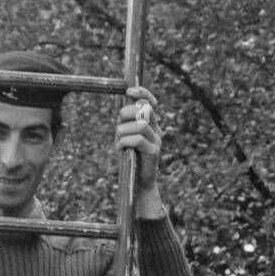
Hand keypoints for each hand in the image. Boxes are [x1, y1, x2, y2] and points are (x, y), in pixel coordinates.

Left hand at [115, 85, 164, 214]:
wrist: (139, 184)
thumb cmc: (130, 159)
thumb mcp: (126, 138)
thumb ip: (126, 124)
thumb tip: (121, 111)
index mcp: (150, 124)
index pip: (149, 101)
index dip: (142, 92)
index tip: (129, 91)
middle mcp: (156, 130)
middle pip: (145, 110)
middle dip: (126, 114)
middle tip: (117, 127)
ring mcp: (156, 141)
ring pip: (140, 125)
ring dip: (123, 131)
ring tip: (118, 142)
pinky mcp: (154, 153)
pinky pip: (138, 140)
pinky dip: (125, 142)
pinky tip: (120, 149)